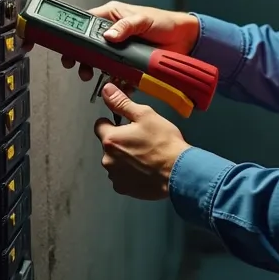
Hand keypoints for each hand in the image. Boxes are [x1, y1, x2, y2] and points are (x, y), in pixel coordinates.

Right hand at [56, 0, 200, 81]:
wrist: (184, 41)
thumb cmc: (165, 22)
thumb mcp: (143, 20)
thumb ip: (125, 26)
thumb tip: (109, 34)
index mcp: (112, 16)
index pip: (87, 24)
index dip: (76, 36)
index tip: (70, 47)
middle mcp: (114, 33)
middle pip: (89, 47)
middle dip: (83, 58)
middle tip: (80, 66)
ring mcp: (120, 50)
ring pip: (100, 62)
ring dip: (96, 71)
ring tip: (93, 76)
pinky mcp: (128, 63)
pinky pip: (116, 74)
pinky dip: (114, 81)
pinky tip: (114, 84)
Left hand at [93, 82, 190, 200]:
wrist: (178, 172)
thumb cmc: (164, 143)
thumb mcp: (145, 116)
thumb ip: (122, 103)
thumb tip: (107, 90)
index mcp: (111, 139)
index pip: (100, 125)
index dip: (113, 122)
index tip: (127, 125)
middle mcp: (107, 159)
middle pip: (108, 144)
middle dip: (120, 141)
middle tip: (141, 140)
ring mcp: (115, 176)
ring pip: (115, 161)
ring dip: (125, 158)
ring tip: (146, 156)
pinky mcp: (123, 189)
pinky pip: (122, 177)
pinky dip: (130, 173)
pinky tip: (145, 169)